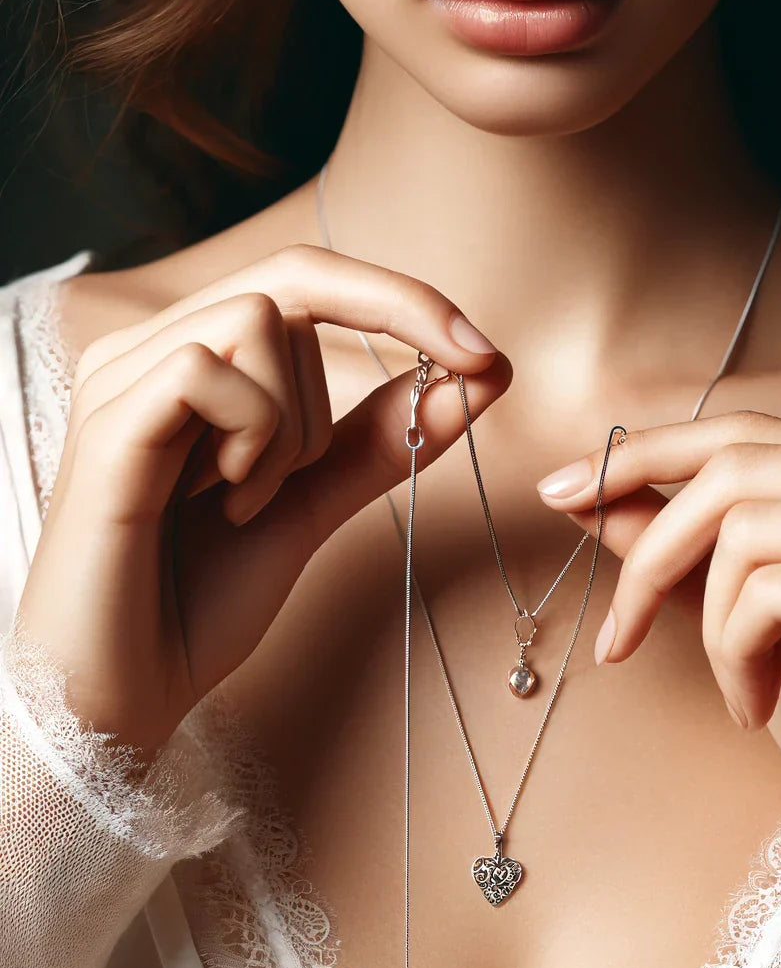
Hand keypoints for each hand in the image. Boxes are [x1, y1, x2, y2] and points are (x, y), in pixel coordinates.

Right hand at [16, 244, 511, 755]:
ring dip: (294, 428)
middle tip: (307, 474)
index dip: (405, 300)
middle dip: (345, 380)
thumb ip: (386, 436)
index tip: (486, 356)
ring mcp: (122, 376)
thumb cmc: (203, 596)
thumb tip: (482, 373)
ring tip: (247, 501)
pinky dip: (250, 441)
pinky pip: (209, 369)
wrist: (127, 689)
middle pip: (299, 283)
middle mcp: (154, 347)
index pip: (313, 278)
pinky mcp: (108, 420)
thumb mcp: (315, 501)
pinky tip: (220, 503)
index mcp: (199, 357)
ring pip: (263, 320)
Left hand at [537, 410, 780, 967]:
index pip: (746, 432)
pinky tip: (761, 705)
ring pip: (741, 527)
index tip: (561, 490)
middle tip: (617, 636)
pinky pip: (766, 587)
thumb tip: (590, 490)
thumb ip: (679, 543)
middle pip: (733, 466)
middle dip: (651, 552)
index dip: (644, 453)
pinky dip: (736, 652)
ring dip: (706, 622)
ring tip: (737, 688)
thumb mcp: (743, 616)